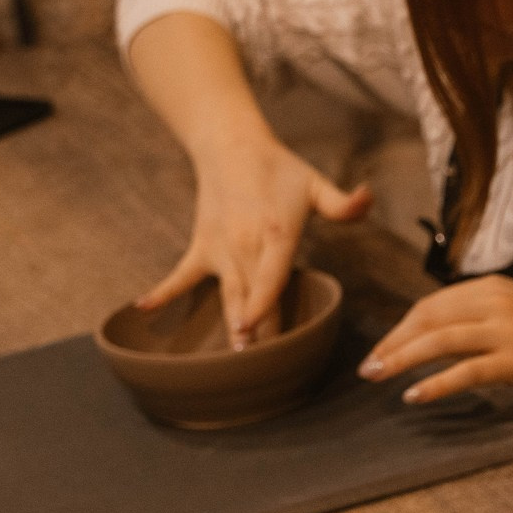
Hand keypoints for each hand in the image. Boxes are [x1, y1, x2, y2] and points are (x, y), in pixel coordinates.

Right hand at [141, 137, 370, 347]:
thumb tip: (368, 198)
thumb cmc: (278, 170)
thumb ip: (343, 202)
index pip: (271, 275)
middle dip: (256, 330)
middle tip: (258, 365)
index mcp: (275, 234)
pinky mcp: (202, 248)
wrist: (231, 146)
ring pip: (225, 294)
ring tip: (232, 350)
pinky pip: (181, 275)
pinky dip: (163, 292)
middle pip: (251, 295)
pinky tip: (143, 310)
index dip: (262, 302)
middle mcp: (245, 245)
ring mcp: (221, 249)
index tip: (254, 327)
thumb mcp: (316, 183)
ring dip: (227, 320)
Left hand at [359, 274, 512, 406]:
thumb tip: (437, 337)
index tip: (383, 348)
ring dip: (402, 360)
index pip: (432, 304)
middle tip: (368, 367)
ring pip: (440, 340)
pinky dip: (435, 383)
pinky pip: (466, 371)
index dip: (401, 327)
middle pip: (428, 318)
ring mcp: (508, 329)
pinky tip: (414, 396)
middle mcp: (497, 301)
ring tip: (377, 378)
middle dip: (393, 342)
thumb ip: (481, 318)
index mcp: (494, 286)